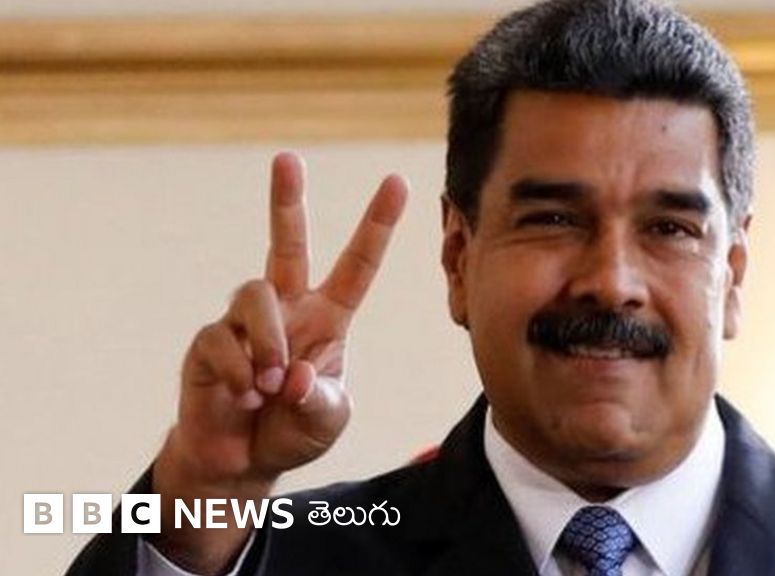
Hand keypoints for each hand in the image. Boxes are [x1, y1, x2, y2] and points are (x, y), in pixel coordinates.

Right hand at [151, 152, 406, 572]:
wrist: (241, 462)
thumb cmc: (293, 430)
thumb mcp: (327, 418)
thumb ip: (320, 397)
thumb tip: (290, 375)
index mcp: (328, 318)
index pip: (357, 264)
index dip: (376, 225)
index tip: (397, 181)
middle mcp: (287, 309)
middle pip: (286, 244)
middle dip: (286, 200)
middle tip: (288, 158)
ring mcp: (244, 323)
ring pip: (253, 293)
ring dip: (267, 340)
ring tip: (268, 385)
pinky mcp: (208, 343)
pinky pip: (222, 339)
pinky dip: (239, 372)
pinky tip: (243, 395)